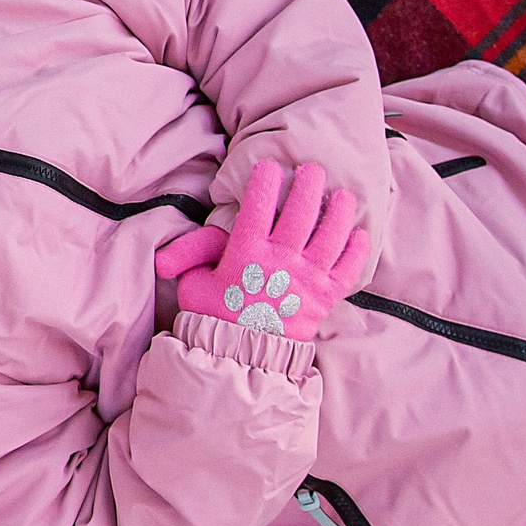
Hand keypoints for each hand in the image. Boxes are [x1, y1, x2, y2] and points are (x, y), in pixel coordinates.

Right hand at [155, 159, 371, 343]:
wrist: (243, 359)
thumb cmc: (214, 318)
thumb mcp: (193, 284)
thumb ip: (191, 257)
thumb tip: (166, 250)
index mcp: (247, 254)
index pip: (258, 206)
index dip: (265, 181)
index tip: (270, 166)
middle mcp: (282, 261)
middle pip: (302, 211)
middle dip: (309, 184)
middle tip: (313, 169)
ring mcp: (308, 278)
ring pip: (332, 233)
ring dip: (339, 210)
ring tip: (342, 195)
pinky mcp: (327, 296)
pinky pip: (349, 266)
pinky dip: (357, 248)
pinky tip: (359, 233)